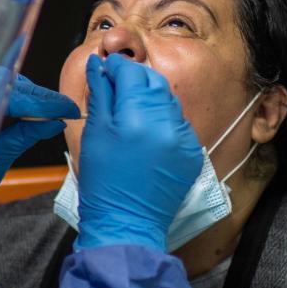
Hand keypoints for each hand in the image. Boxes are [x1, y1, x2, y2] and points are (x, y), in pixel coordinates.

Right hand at [76, 54, 203, 251]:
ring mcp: (184, 138)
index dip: (116, 67)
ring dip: (149, 98)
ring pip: (168, 101)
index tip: (105, 69)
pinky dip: (162, 120)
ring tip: (129, 113)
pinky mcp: (192, 153)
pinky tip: (146, 133)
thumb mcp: (94, 133)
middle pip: (154, 82)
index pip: (132, 72)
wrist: (126, 223)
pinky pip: (178, 124)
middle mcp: (168, 123)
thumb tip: (98, 64)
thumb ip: (100, 93)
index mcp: (139, 116)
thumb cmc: (102, 181)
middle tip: (115, 88)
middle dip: (135, 79)